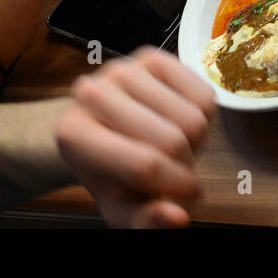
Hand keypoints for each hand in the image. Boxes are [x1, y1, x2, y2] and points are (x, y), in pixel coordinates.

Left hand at [56, 48, 217, 227]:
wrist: (101, 131)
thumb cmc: (111, 175)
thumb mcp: (122, 210)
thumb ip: (147, 221)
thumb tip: (178, 217)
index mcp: (73, 134)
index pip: (143, 164)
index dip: (177, 187)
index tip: (188, 198)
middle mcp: (92, 92)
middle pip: (174, 140)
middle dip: (186, 166)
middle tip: (177, 173)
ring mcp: (124, 68)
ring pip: (194, 118)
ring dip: (196, 143)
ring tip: (176, 148)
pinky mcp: (153, 56)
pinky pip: (204, 94)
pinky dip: (204, 118)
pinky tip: (180, 123)